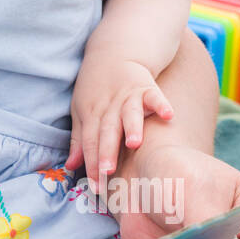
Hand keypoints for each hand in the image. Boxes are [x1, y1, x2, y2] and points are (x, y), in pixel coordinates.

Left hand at [65, 53, 173, 192]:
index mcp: (91, 114)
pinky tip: (168, 115)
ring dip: (132, 127)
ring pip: (129, 113)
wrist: (114, 51)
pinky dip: (161, 104)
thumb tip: (71, 167)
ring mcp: (128, 96)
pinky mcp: (146, 86)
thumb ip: (79, 140)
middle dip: (106, 152)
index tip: (95, 187)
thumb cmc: (96, 88)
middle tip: (107, 173)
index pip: (89, 143)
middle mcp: (108, 107)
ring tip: (134, 143)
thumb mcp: (81, 110)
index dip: (91, 165)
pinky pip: (154, 96)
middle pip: (106, 132)